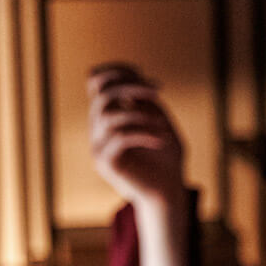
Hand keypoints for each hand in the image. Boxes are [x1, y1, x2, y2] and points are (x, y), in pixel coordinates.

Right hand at [87, 62, 187, 211]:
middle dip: (131, 86)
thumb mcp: (159, 121)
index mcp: (108, 117)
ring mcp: (98, 147)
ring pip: (109, 116)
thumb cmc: (167, 159)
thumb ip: (145, 101)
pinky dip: (144, 134)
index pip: (97, 83)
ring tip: (164, 126)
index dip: (119, 72)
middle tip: (159, 92)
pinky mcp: (105, 163)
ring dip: (141, 115)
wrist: (168, 193)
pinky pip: (120, 138)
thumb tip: (134, 77)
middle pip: (102, 95)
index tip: (156, 83)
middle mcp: (97, 130)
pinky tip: (162, 139)